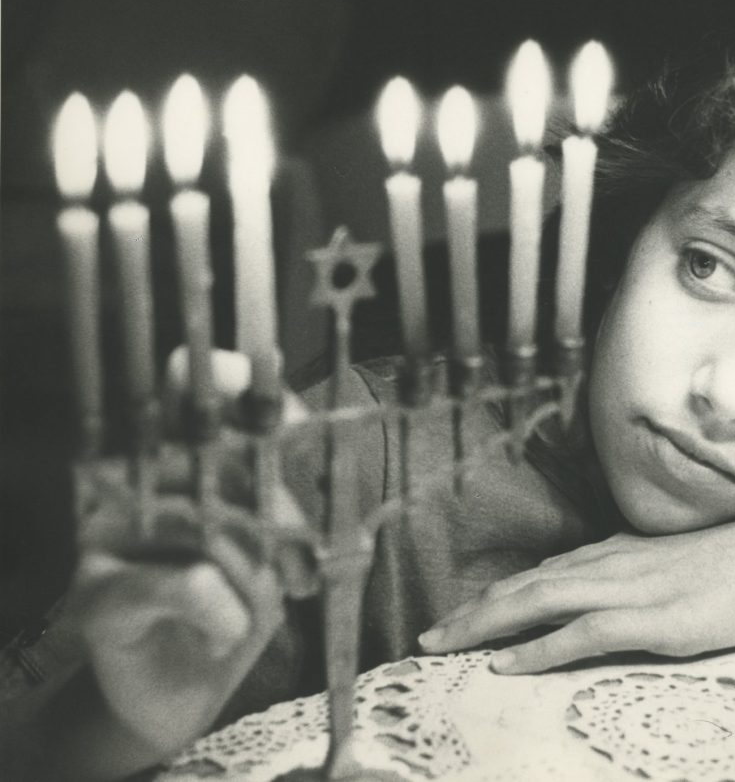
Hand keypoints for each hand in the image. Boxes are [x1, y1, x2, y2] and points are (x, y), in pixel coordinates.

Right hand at [69, 349, 309, 756]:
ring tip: (273, 601)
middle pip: (217, 456)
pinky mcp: (98, 593)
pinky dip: (226, 612)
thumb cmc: (235, 601)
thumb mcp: (277, 541)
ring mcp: (109, 532)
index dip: (240, 378)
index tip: (278, 391)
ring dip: (258, 571)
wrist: (181, 690)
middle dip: (279, 512)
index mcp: (178, 456)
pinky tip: (228, 634)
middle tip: (303, 564)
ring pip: (208, 522)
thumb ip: (285, 486)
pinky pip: (186, 583)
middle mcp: (134, 479)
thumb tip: (294, 423)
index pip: (203, 394)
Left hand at [419, 493, 734, 673]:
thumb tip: (609, 596)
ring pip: (542, 601)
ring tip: (441, 645)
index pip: (544, 572)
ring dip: (485, 624)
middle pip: (528, 585)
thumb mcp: (686, 565)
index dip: (498, 596)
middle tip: (425, 636)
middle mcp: (618, 564)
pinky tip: (506, 663)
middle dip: (472, 611)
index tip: (462, 615)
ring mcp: (637, 589)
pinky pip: (585, 632)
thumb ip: (644, 577)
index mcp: (624, 554)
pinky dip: (539, 647)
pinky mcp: (660, 618)